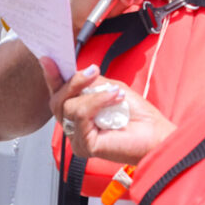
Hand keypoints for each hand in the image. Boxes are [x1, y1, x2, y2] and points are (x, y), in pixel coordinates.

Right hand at [39, 59, 175, 163]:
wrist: (155, 134)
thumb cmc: (137, 116)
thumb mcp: (110, 88)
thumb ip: (91, 82)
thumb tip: (78, 72)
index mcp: (78, 112)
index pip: (58, 94)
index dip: (52, 76)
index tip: (48, 59)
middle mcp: (74, 126)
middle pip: (57, 100)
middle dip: (72, 82)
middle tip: (91, 71)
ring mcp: (77, 138)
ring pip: (67, 107)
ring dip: (92, 94)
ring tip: (114, 92)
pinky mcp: (84, 145)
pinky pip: (80, 116)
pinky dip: (97, 102)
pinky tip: (114, 99)